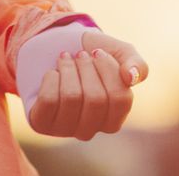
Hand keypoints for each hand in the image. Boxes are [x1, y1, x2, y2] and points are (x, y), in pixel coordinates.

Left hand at [24, 28, 148, 140]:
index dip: (109, 69)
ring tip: (65, 59)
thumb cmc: (92, 55)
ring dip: (68, 69)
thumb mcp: (119, 53)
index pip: (121, 99)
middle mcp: (90, 130)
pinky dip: (51, 78)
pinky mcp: (42, 123)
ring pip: (71, 98)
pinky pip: (48, 100)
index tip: (98, 52)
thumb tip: (132, 77)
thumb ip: (136, 64)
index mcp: (113, 119)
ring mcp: (65, 129)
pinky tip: (52, 72)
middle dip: (87, 68)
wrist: (56, 47)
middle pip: (96, 100)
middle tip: (80, 55)